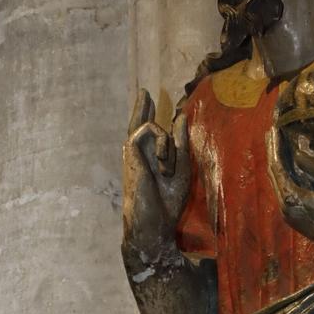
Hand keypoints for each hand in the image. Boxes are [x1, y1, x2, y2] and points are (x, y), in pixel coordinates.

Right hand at [123, 89, 191, 270]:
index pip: (147, 130)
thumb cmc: (168, 200)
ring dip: (169, 146)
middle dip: (141, 106)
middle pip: (137, 123)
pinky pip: (149, 130)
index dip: (147, 112)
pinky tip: (163, 167)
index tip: (149, 97)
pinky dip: (163, 146)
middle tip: (144, 91)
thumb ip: (181, 143)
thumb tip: (181, 116)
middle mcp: (139, 153)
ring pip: (152, 126)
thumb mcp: (182, 167)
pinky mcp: (130, 152)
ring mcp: (133, 153)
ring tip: (167, 171)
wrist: (155, 222)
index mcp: (149, 158)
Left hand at [266, 105, 313, 256]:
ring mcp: (291, 219)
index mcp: (292, 200)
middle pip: (274, 177)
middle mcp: (286, 211)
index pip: (277, 169)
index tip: (272, 131)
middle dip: (273, 155)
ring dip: (278, 167)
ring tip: (277, 148)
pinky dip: (285, 179)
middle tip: (271, 135)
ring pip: (279, 188)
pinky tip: (288, 170)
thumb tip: (297, 152)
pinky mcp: (298, 223)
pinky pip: (285, 196)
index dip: (274, 148)